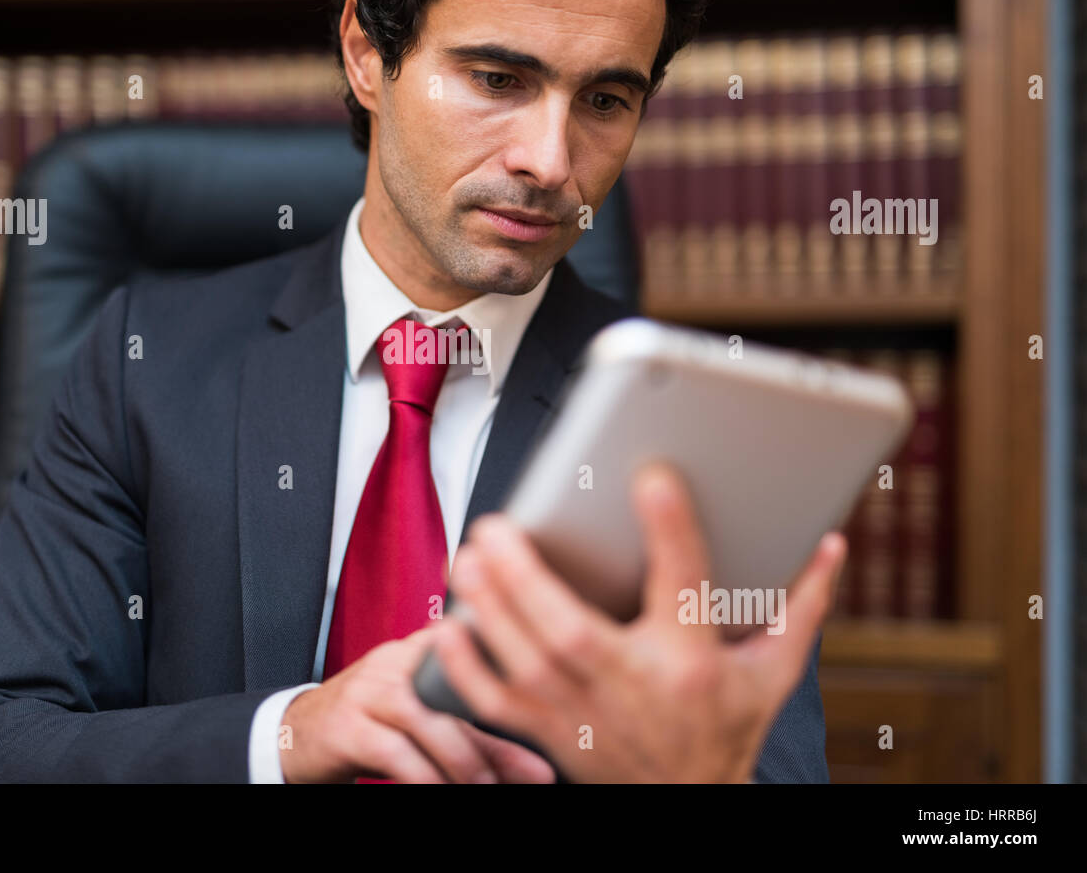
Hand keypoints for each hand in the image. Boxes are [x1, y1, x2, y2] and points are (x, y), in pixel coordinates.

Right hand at [278, 623, 556, 782]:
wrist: (297, 736)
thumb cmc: (372, 726)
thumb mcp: (424, 722)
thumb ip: (476, 733)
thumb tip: (538, 765)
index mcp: (421, 650)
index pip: (477, 654)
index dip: (514, 681)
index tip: (555, 715)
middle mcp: (396, 661)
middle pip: (458, 694)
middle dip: (499, 740)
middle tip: (534, 775)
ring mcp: (369, 690)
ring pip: (429, 722)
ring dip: (465, 763)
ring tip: (487, 789)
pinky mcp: (348, 725)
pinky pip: (397, 753)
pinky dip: (425, 779)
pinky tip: (442, 792)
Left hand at [434, 462, 845, 781]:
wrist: (690, 803)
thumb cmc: (727, 727)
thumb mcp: (773, 671)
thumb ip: (799, 605)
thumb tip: (829, 546)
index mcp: (691, 661)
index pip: (684, 585)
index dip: (671, 529)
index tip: (652, 477)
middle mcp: (631, 686)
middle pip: (570, 628)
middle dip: (526, 575)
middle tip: (498, 524)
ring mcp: (582, 714)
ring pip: (523, 658)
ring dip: (489, 604)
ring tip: (469, 555)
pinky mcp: (547, 733)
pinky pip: (494, 699)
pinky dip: (465, 663)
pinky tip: (451, 622)